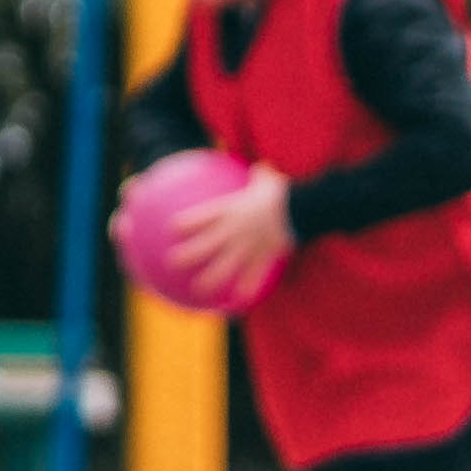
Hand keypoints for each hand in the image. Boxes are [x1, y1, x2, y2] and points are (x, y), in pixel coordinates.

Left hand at [164, 166, 299, 312]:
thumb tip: (262, 167)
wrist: (299, 208)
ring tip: (198, 290)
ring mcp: (248, 246)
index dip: (185, 223)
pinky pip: (254, 276)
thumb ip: (260, 175)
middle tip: (171, 263)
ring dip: (211, 278)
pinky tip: (240, 303)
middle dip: (187, 255)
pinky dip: (247, 289)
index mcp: (230, 211)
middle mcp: (234, 231)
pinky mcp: (265, 257)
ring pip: (224, 266)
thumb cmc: (283, 191)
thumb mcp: (267, 179)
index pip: (201, 217)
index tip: (171, 229)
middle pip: (205, 245)